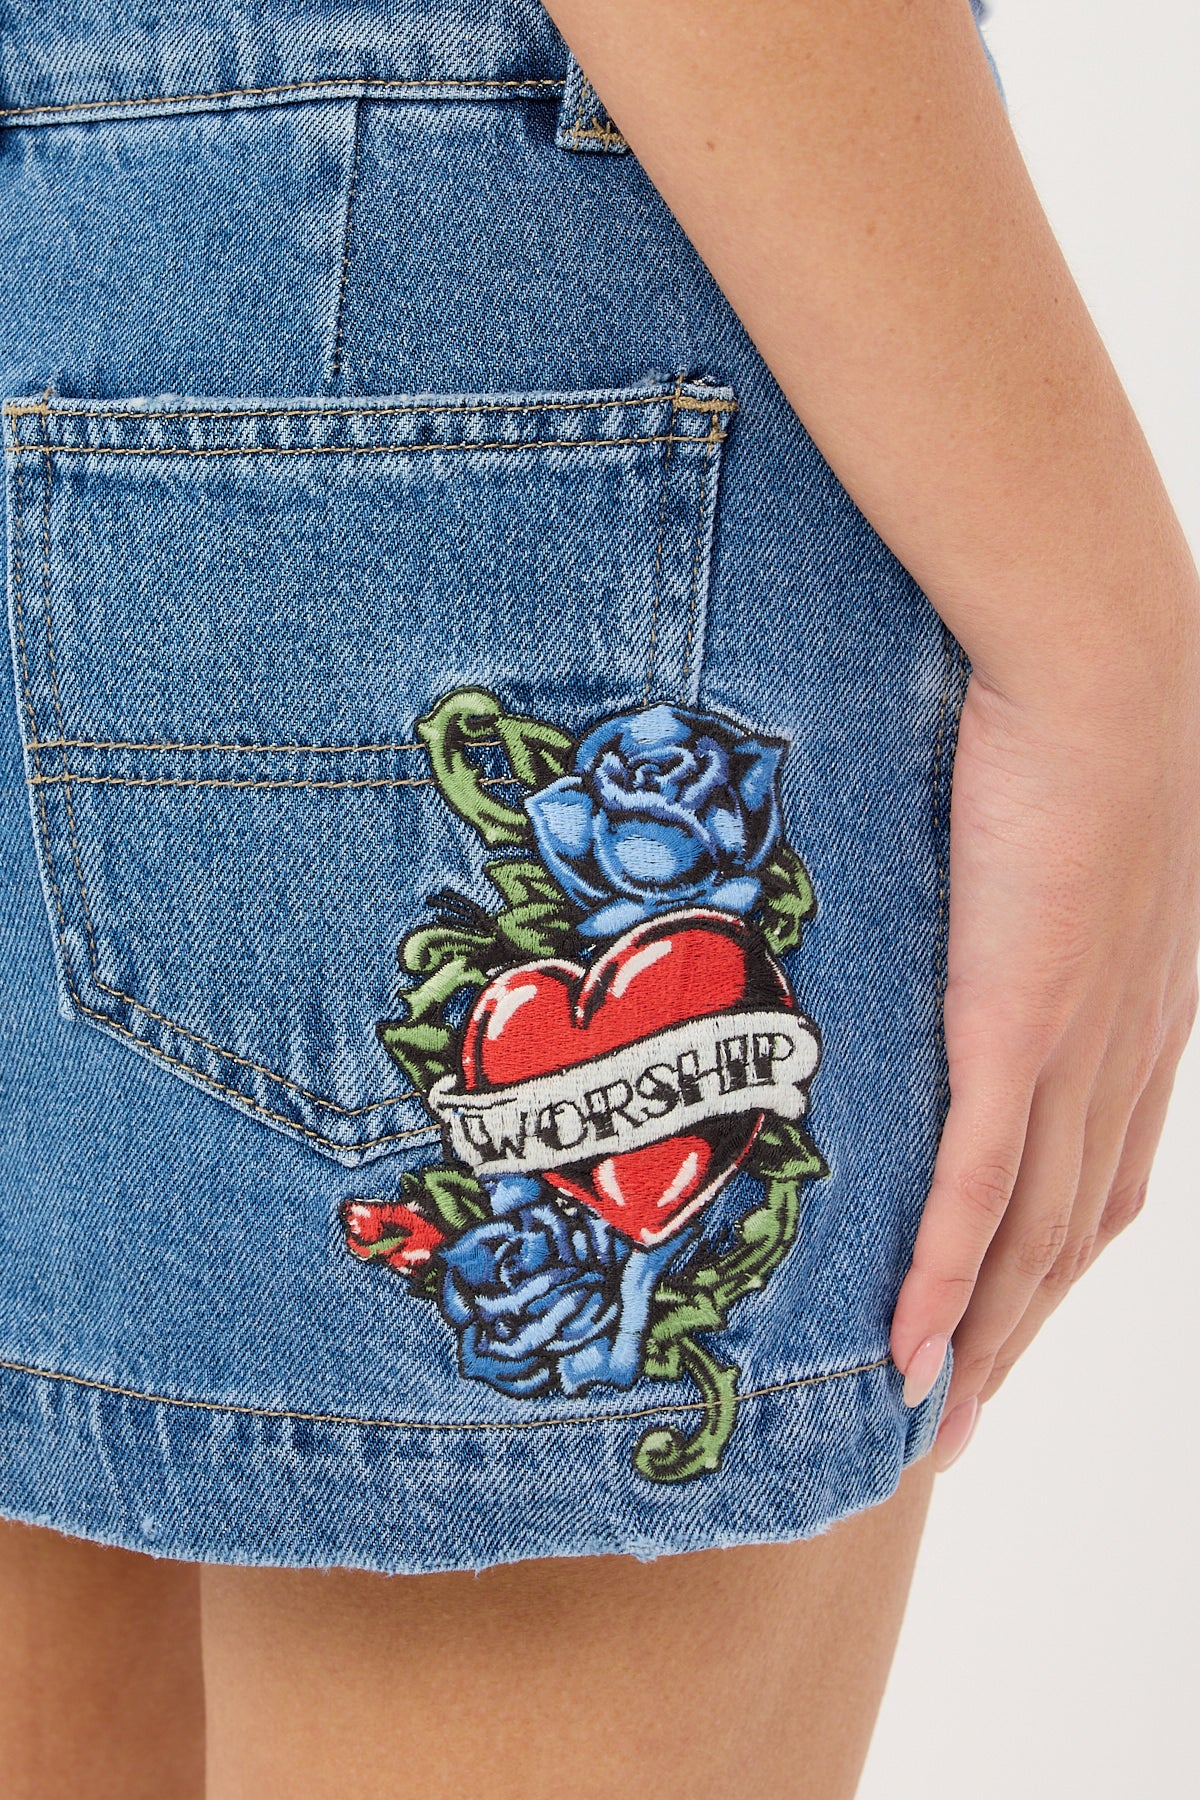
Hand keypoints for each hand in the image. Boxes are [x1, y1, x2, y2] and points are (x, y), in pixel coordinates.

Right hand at [890, 646, 1199, 1464]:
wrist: (1109, 663)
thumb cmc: (1086, 715)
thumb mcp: (1079, 824)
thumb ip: (1044, 890)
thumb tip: (980, 897)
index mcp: (1141, 1013)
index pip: (1103, 1176)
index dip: (1054, 1267)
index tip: (1003, 1323)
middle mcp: (1122, 1055)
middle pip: (1074, 1238)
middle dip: (1017, 1337)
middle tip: (957, 1416)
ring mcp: (1075, 1049)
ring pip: (1034, 1239)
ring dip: (983, 1339)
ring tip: (927, 1416)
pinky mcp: (1019, 1029)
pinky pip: (982, 1189)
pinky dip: (945, 1280)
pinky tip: (908, 1346)